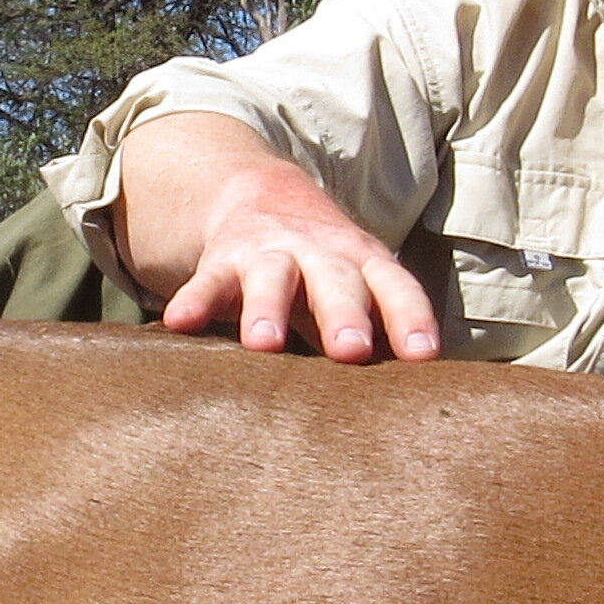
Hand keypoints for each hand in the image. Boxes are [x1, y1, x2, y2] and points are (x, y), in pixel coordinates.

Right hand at [110, 115, 441, 362]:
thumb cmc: (326, 272)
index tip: (422, 355)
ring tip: (263, 344)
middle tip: (351, 351)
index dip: (409, 318)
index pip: (395, 286)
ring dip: (268, 308)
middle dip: (344, 313)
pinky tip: (181, 322)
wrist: (262, 197)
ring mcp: (269, 254)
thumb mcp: (358, 290)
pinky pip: (207, 281)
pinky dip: (195, 300)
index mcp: (364, 263)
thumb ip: (380, 335)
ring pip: (272, 277)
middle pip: (336, 281)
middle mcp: (320, 254)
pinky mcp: (222, 261)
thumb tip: (411, 406)